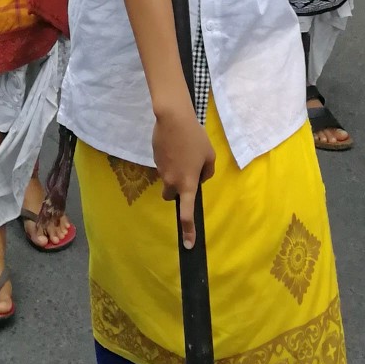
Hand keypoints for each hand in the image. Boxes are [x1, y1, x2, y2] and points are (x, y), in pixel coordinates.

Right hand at [152, 97, 214, 249]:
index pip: (187, 213)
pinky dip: (169, 159)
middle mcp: (172, 182)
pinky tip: (174, 144)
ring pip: (168, 178)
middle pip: (172, 196)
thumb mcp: (209, 155)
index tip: (188, 245)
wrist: (172, 119)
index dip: (188, 230)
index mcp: (187, 184)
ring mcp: (161, 171)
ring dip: (175, 170)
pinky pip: (164, 165)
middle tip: (187, 172)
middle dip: (177, 190)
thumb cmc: (195, 138)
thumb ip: (207, 172)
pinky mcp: (155, 159)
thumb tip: (199, 178)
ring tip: (183, 149)